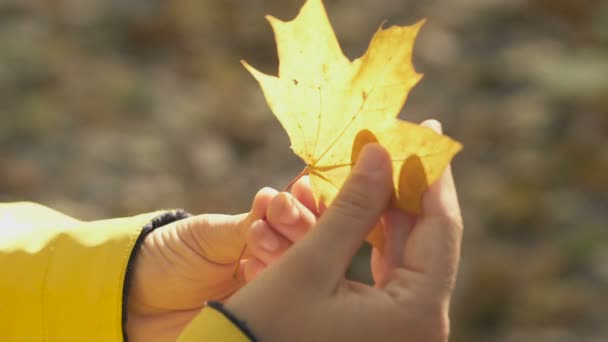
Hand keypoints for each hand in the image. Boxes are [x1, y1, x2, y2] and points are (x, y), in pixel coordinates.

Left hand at [126, 183, 315, 340]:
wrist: (137, 298)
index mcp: (267, 235)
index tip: (299, 190)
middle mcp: (275, 263)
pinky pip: (276, 301)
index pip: (301, 219)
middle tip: (279, 214)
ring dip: (283, 249)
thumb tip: (275, 196)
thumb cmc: (172, 256)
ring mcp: (269, 292)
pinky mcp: (258, 317)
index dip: (305, 205)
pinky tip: (252, 268)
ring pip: (297, 271)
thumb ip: (247, 222)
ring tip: (257, 239)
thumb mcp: (209, 233)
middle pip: (309, 246)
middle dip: (298, 225)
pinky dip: (270, 283)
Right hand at [225, 120, 462, 341]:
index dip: (432, 175)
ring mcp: (403, 327)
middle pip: (428, 238)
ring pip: (408, 251)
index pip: (441, 228)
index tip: (427, 130)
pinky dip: (377, 235)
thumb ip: (353, 206)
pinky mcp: (384, 325)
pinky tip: (366, 204)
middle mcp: (421, 325)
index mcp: (415, 314)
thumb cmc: (267, 328)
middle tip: (398, 140)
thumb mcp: (310, 262)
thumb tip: (382, 151)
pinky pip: (391, 269)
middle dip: (408, 186)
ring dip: (391, 208)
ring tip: (380, 163)